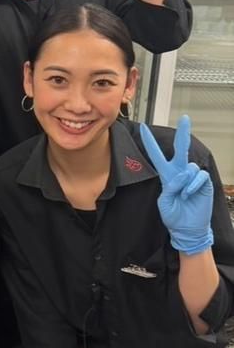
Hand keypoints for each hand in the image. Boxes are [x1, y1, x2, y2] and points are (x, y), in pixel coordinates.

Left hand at [140, 115, 213, 255]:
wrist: (188, 228)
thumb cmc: (174, 216)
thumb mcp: (164, 203)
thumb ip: (169, 188)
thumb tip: (181, 175)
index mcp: (166, 176)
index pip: (157, 156)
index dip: (150, 143)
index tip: (144, 128)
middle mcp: (179, 173)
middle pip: (180, 149)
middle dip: (183, 133)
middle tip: (185, 118)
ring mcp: (192, 177)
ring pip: (188, 166)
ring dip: (184, 181)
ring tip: (183, 195)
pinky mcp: (204, 183)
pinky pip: (198, 176)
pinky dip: (193, 185)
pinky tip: (190, 194)